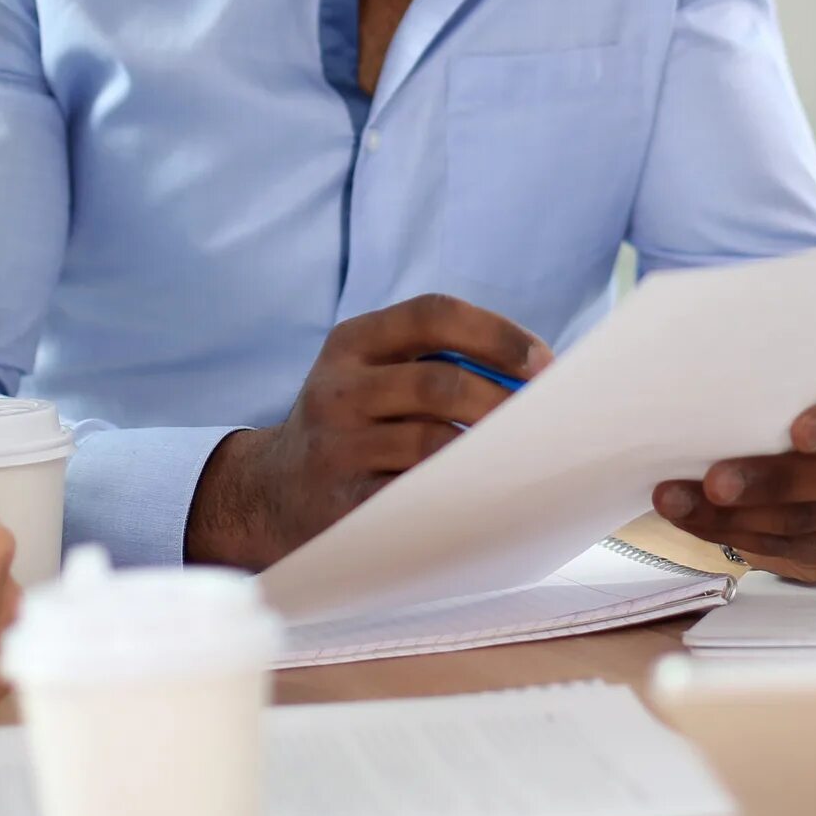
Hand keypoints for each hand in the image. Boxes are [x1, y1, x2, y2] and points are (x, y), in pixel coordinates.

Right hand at [186, 293, 550, 568]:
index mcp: (352, 342)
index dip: (496, 332)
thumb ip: (435, 363)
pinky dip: (457, 493)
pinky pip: (412, 496)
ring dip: (487, 452)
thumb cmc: (352, 427)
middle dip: (502, 401)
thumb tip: (536, 376)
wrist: (269, 491)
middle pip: (439, 382)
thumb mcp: (371, 375)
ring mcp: (335, 446)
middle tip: (546, 422)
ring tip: (524, 458)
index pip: (432, 313)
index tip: (545, 361)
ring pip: (430, 443)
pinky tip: (486, 494)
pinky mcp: (340, 502)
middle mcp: (338, 387)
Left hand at [655, 369, 815, 571]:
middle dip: (772, 484)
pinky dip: (735, 534)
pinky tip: (695, 520)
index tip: (798, 431)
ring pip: (808, 523)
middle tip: (715, 482)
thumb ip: (781, 390)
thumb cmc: (807, 398)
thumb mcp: (807, 380)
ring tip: (678, 503)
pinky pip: (790, 549)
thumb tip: (709, 393)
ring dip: (736, 518)